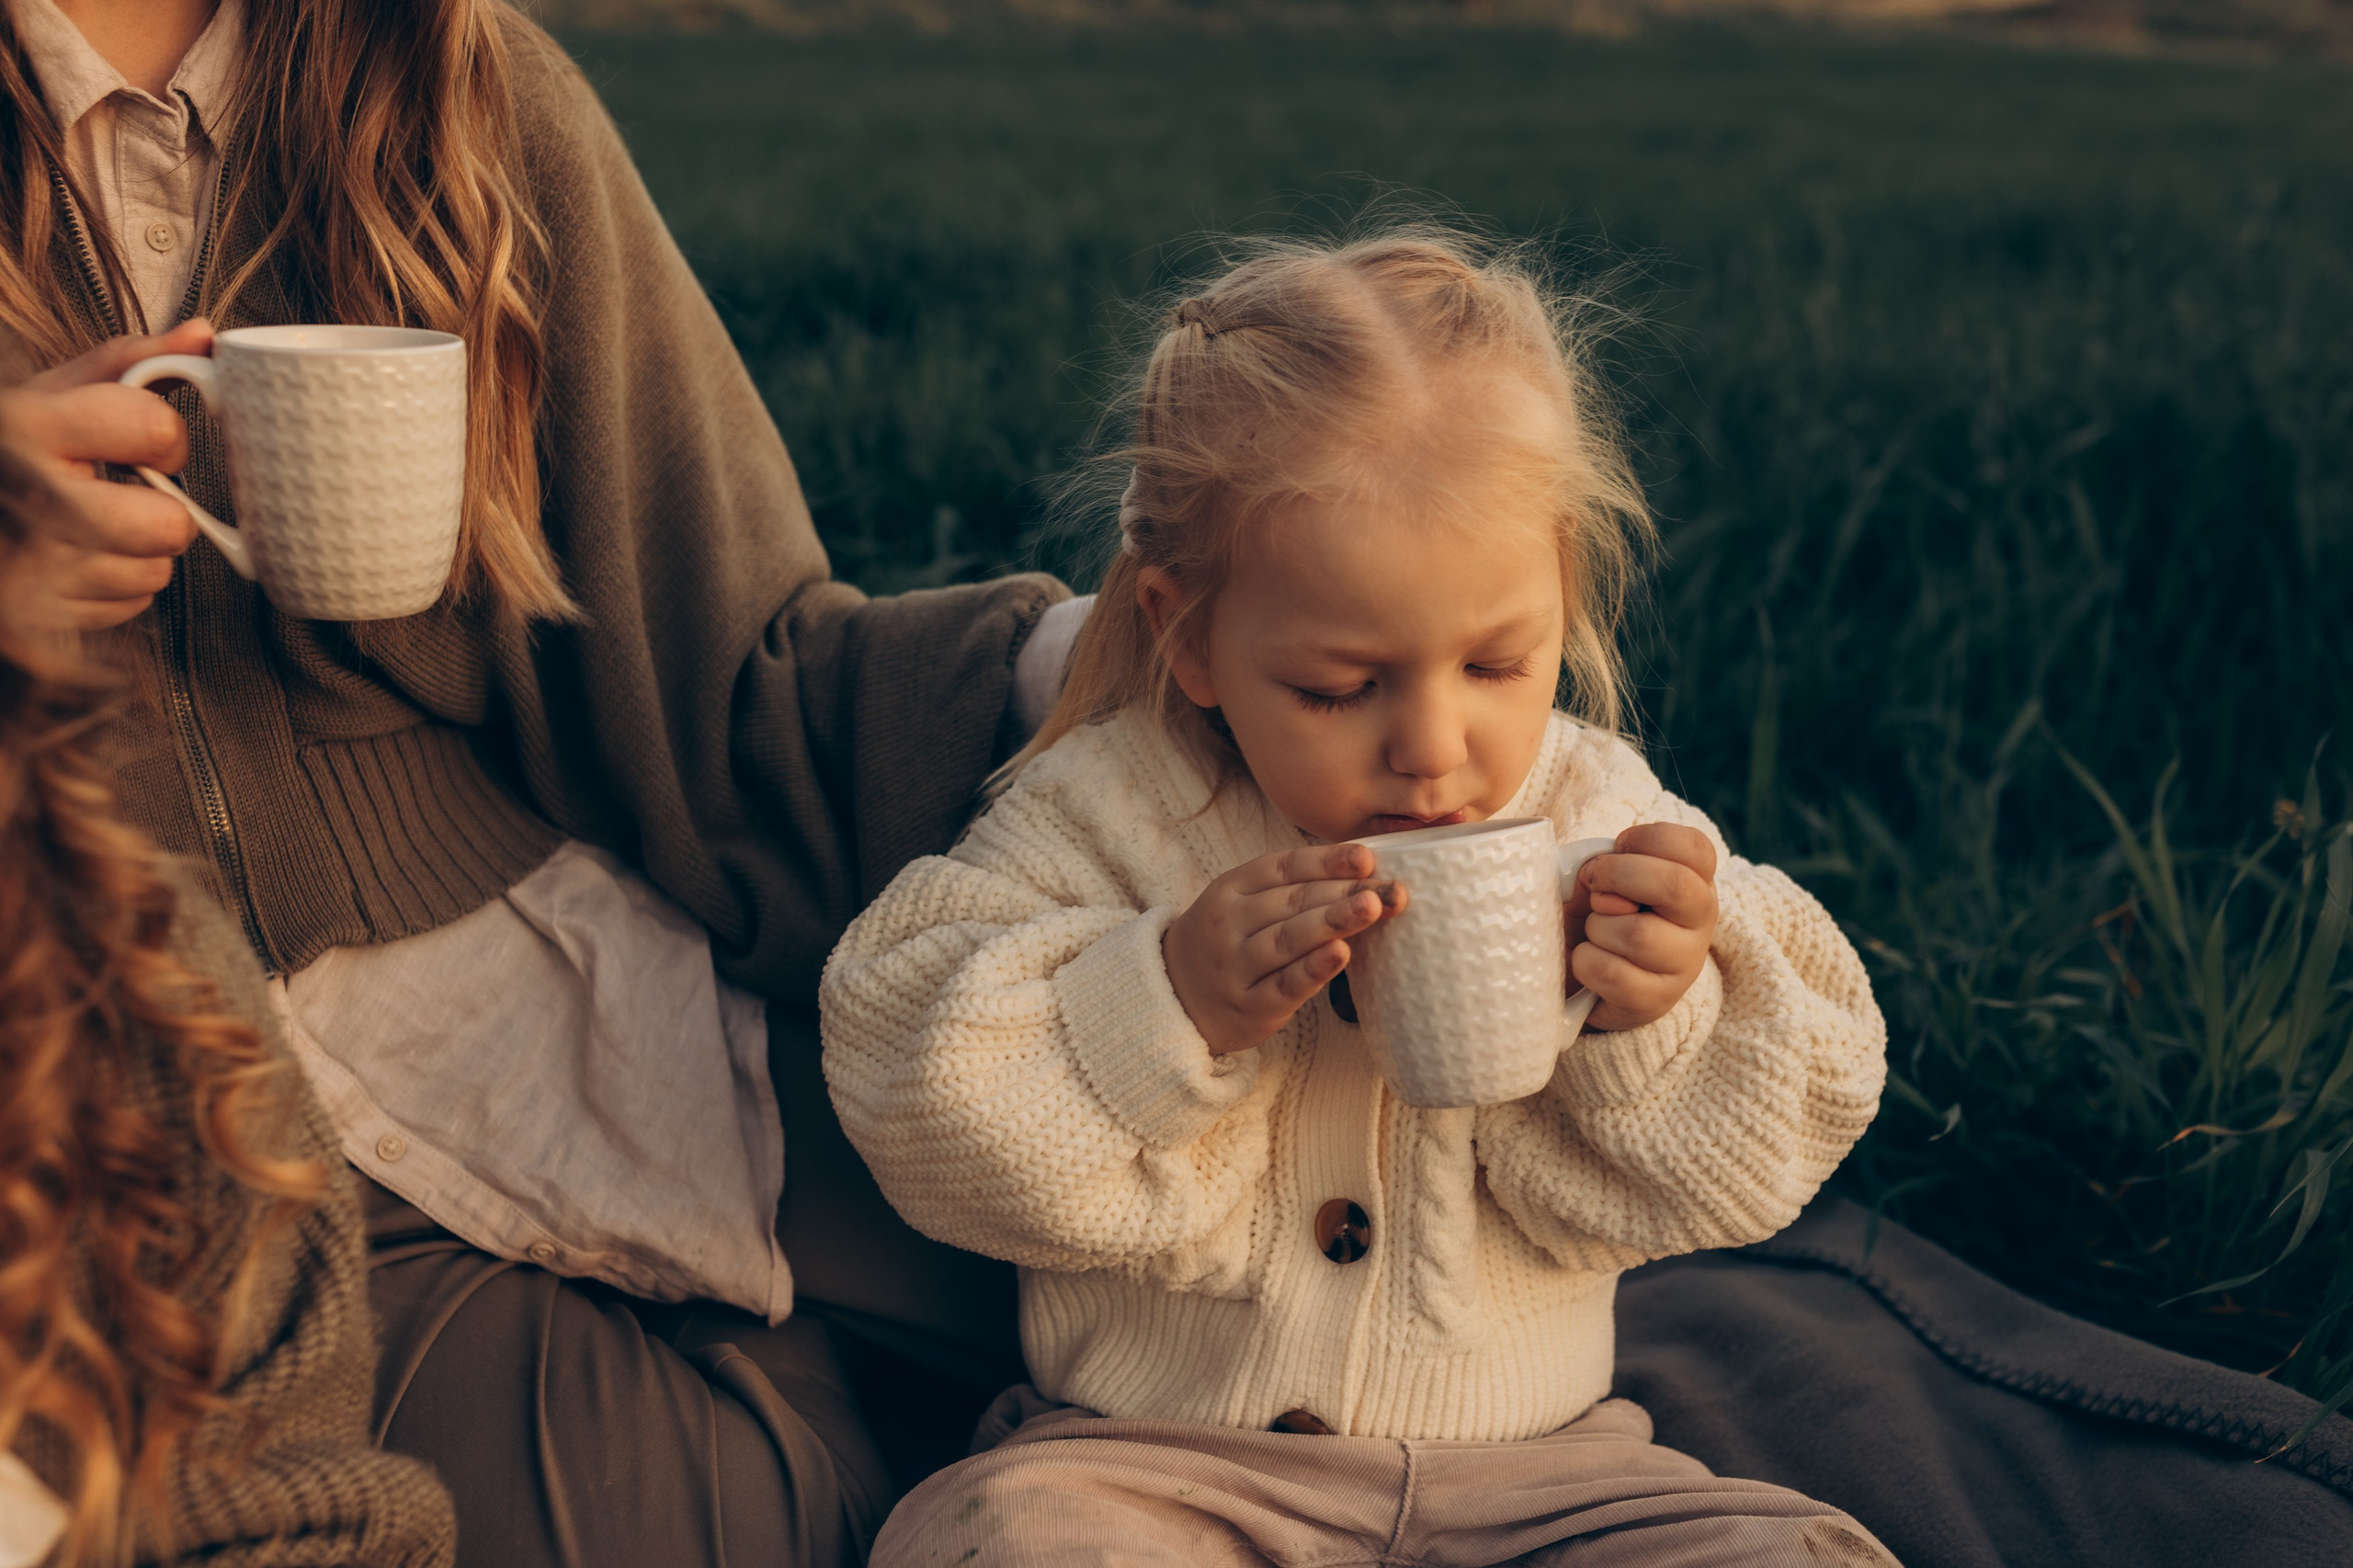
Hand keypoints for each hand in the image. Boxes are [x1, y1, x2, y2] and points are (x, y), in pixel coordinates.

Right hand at [0, 320, 212, 630]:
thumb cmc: (6, 446)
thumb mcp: (48, 392)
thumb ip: (130, 363)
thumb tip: (206, 337)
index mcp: (28, 427)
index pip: (159, 432)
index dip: (163, 438)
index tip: (137, 441)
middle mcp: (29, 500)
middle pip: (169, 528)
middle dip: (161, 512)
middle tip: (122, 496)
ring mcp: (28, 570)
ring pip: (153, 574)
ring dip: (135, 553)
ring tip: (86, 530)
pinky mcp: (32, 625)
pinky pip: (125, 610)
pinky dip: (110, 590)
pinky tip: (71, 562)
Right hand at [1163, 843, 1404, 1055]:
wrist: (1174, 994)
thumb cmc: (1229, 940)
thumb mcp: (1243, 903)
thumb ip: (1292, 888)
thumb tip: (1364, 869)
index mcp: (1232, 887)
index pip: (1284, 867)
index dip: (1327, 861)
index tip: (1368, 858)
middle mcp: (1230, 922)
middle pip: (1294, 902)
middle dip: (1347, 892)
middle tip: (1394, 889)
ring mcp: (1236, 966)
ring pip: (1288, 939)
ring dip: (1334, 921)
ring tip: (1374, 908)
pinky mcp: (1248, 1006)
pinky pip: (1284, 985)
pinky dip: (1313, 969)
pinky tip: (1341, 954)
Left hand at [1563, 822, 1718, 1031]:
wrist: (1582, 978)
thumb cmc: (1598, 914)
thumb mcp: (1600, 879)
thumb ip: (1600, 864)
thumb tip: (1595, 875)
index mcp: (1694, 880)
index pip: (1694, 847)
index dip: (1647, 839)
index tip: (1618, 848)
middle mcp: (1700, 921)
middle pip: (1674, 885)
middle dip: (1618, 876)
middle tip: (1596, 889)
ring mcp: (1684, 965)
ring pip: (1639, 934)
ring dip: (1598, 927)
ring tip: (1596, 932)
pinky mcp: (1657, 1001)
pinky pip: (1613, 973)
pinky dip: (1586, 962)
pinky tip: (1591, 961)